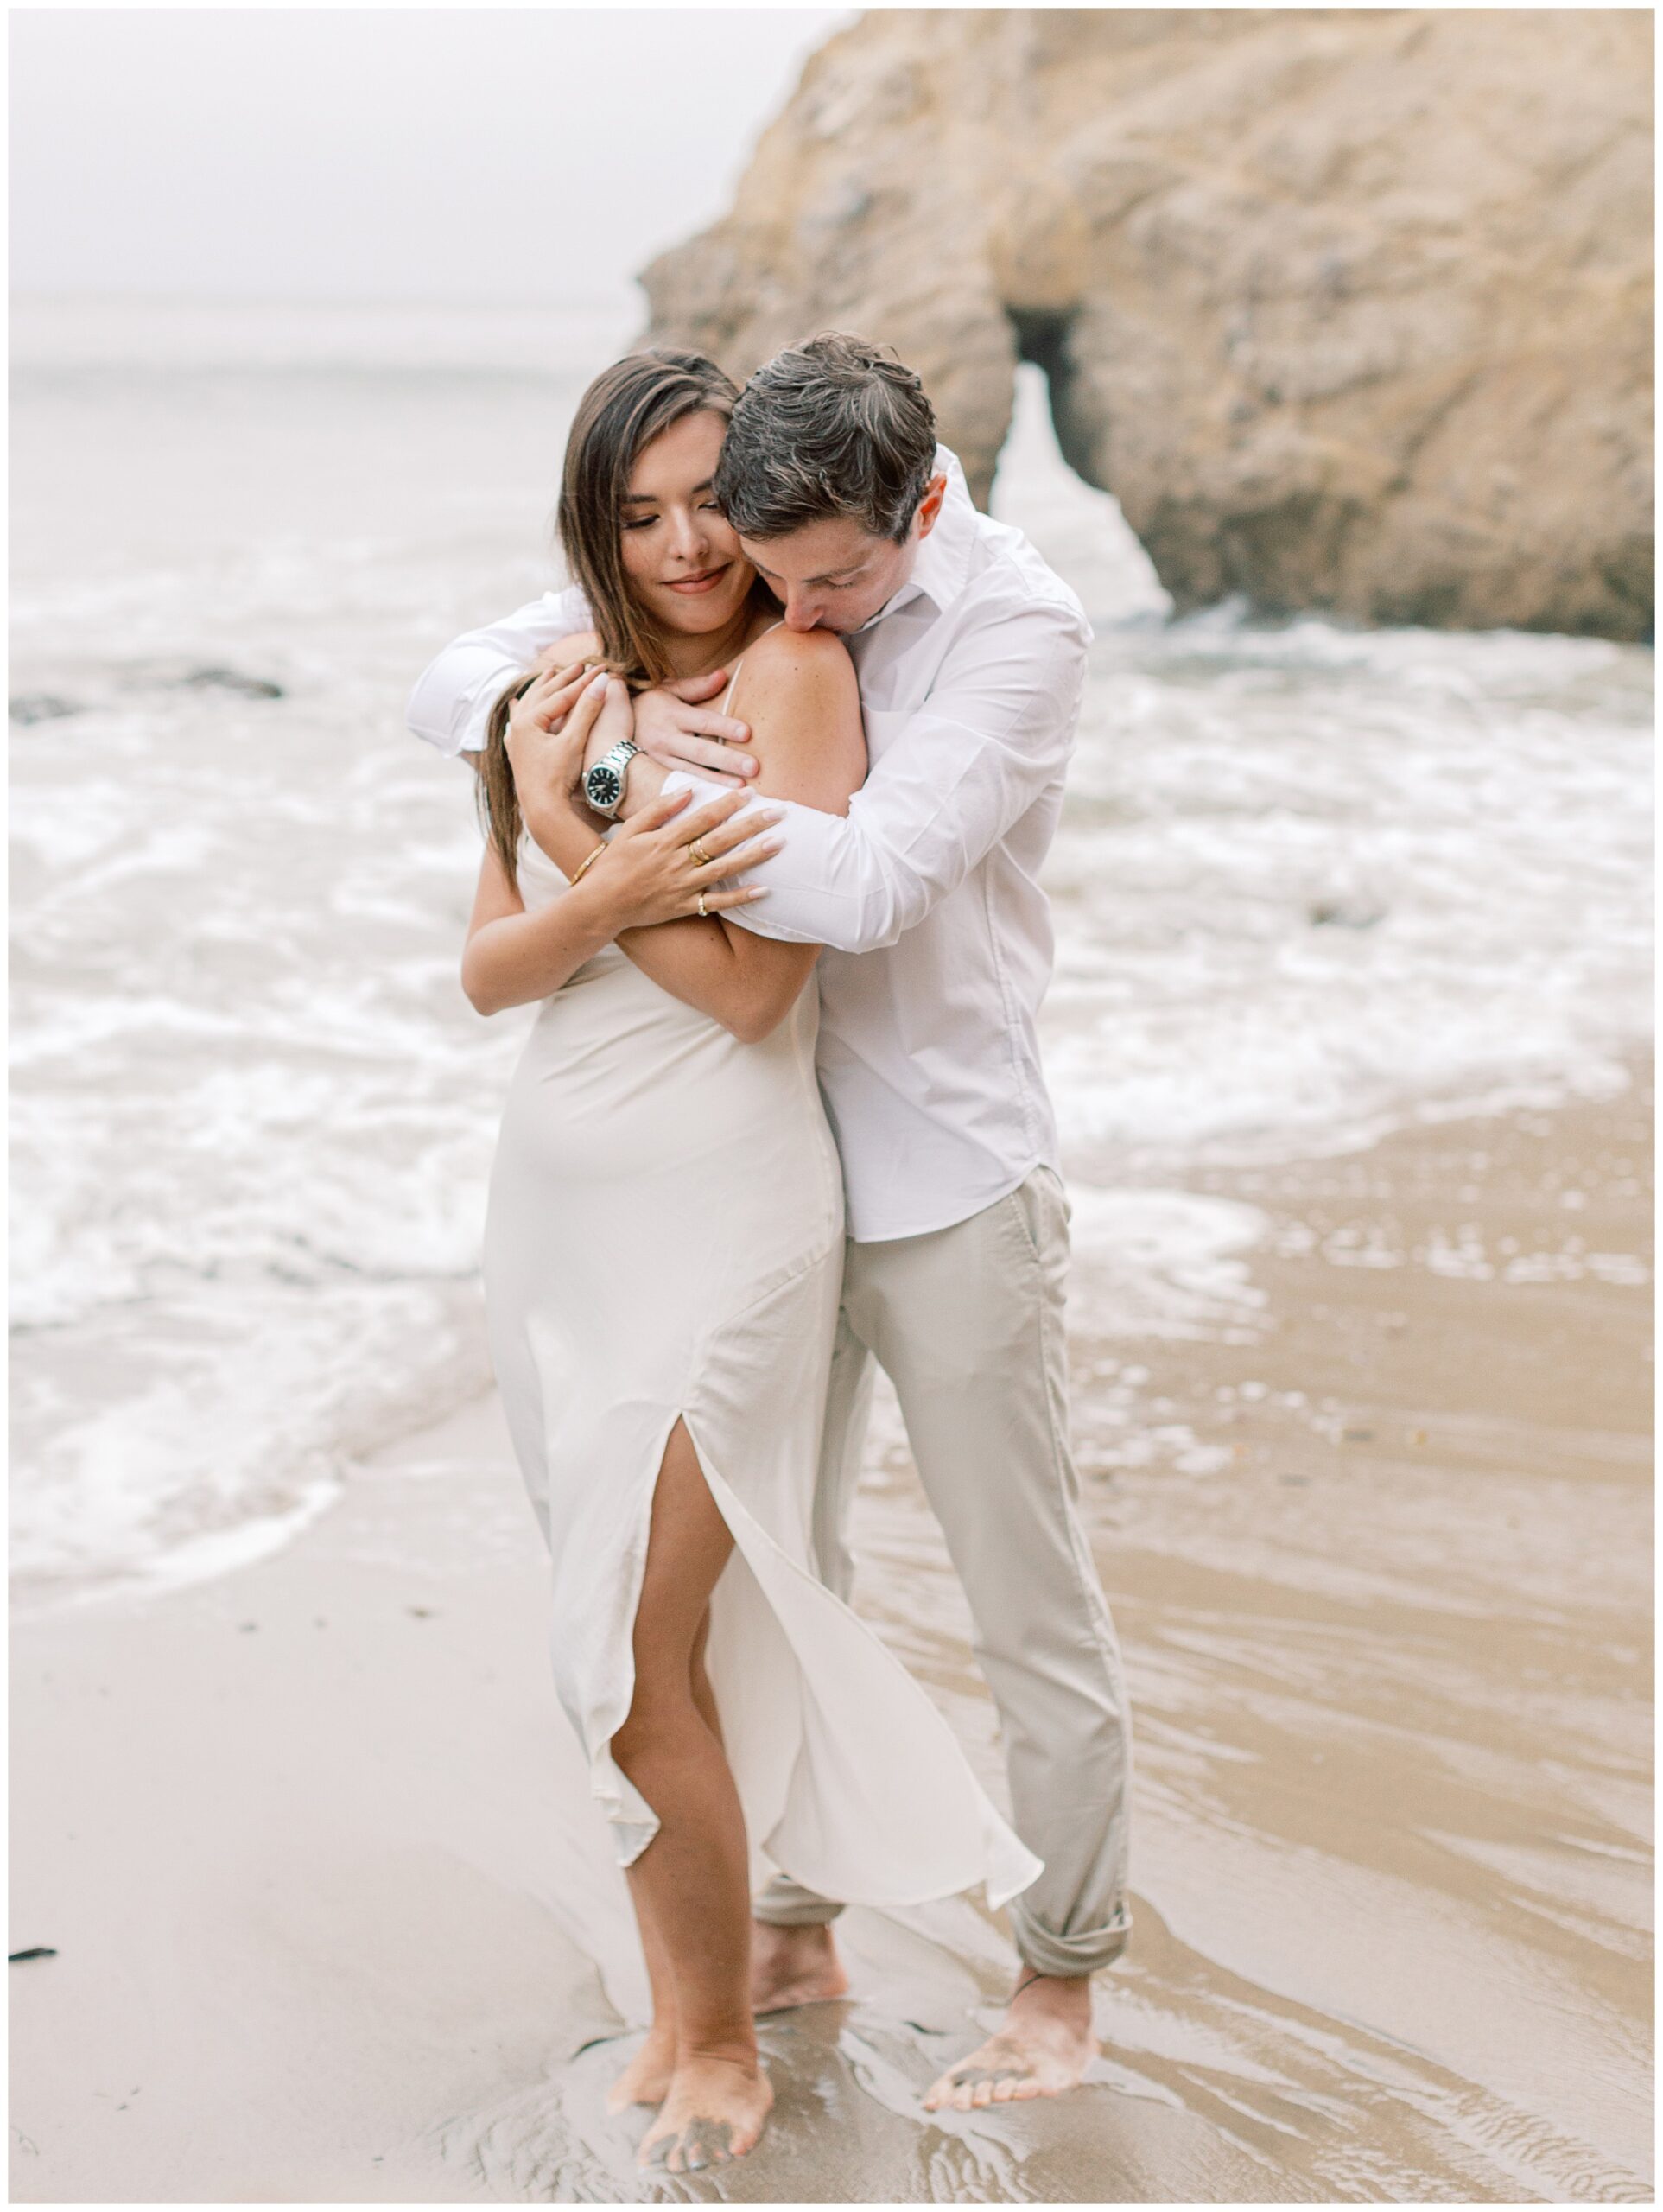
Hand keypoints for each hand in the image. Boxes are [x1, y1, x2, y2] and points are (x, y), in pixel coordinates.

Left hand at [506, 663, 620, 822]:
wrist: (543, 811)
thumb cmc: (557, 777)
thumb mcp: (574, 741)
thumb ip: (587, 710)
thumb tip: (602, 681)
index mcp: (529, 721)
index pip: (562, 695)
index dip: (584, 682)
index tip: (602, 669)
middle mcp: (518, 727)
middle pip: (543, 695)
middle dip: (563, 679)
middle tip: (579, 665)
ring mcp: (516, 741)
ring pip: (528, 705)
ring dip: (541, 688)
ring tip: (549, 674)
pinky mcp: (518, 755)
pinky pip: (517, 725)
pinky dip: (520, 711)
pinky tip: (516, 707)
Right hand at [584, 788, 783, 931]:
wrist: (600, 904)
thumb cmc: (614, 864)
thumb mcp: (630, 830)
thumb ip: (659, 809)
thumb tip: (688, 790)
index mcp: (664, 840)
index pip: (703, 818)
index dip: (728, 804)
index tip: (750, 793)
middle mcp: (677, 862)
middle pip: (721, 840)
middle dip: (751, 825)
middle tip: (779, 813)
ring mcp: (683, 886)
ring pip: (724, 869)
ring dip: (753, 856)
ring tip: (779, 844)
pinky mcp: (685, 907)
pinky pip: (717, 903)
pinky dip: (740, 898)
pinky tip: (764, 890)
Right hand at [633, 672, 757, 786]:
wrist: (613, 727)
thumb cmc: (650, 705)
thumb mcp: (668, 689)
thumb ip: (696, 686)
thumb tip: (724, 675)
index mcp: (672, 714)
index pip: (703, 721)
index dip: (724, 727)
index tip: (747, 733)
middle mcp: (666, 738)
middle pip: (701, 751)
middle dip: (727, 760)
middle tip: (753, 766)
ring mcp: (661, 760)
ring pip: (692, 772)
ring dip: (718, 781)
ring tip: (742, 787)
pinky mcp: (657, 775)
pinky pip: (681, 783)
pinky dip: (701, 791)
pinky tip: (719, 798)